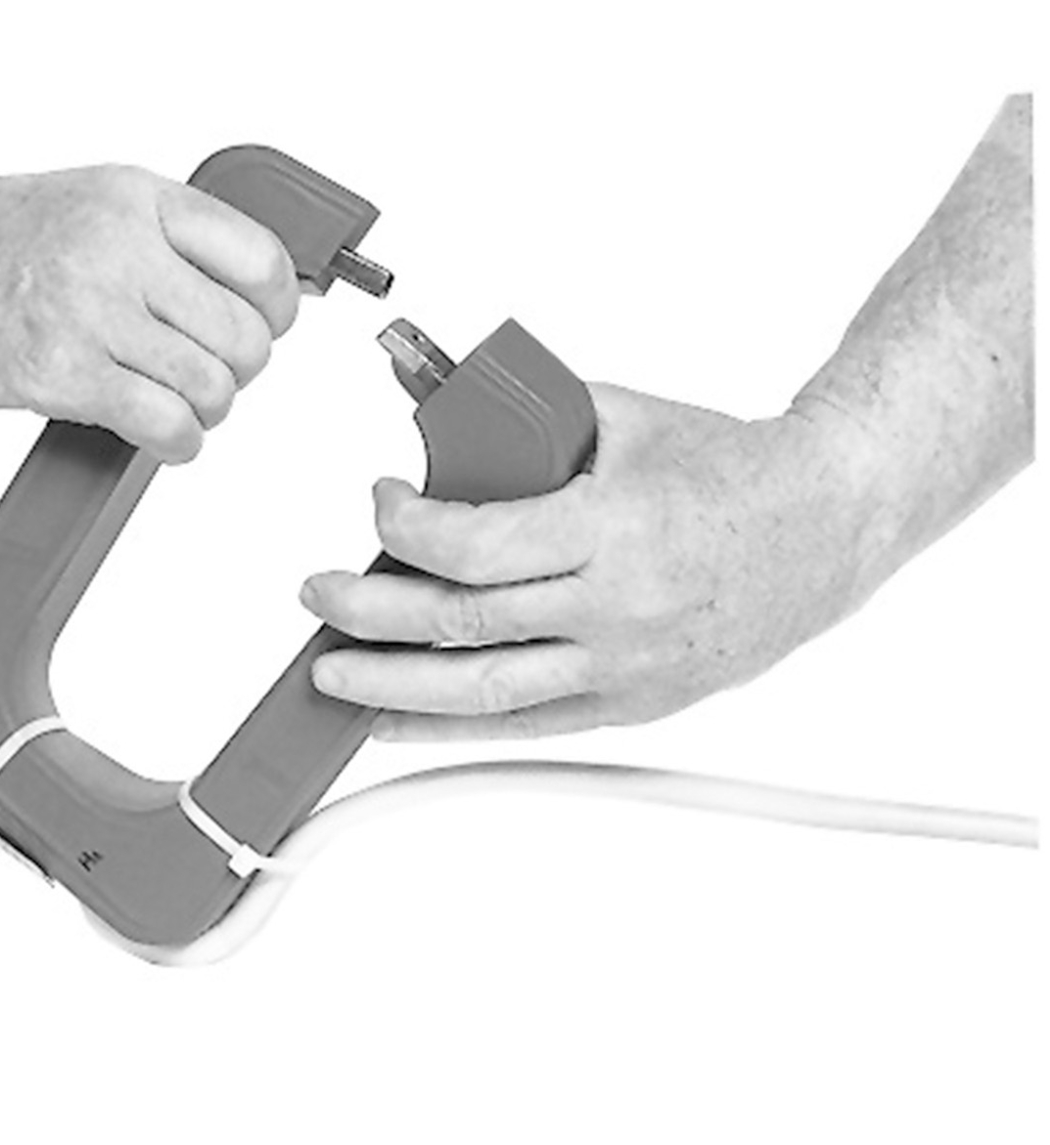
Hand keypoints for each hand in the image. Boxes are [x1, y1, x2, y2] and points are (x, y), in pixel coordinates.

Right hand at [0, 163, 299, 460]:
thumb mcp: (76, 205)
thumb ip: (156, 241)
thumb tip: (239, 295)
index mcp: (133, 196)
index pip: (262, 259)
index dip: (276, 311)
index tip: (262, 330)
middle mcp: (119, 245)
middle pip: (247, 335)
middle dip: (239, 373)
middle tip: (206, 379)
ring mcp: (87, 308)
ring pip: (213, 385)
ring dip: (205, 412)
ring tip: (173, 408)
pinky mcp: (56, 371)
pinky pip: (166, 424)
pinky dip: (179, 445)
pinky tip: (160, 438)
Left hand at [301, 386, 880, 738]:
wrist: (826, 524)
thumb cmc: (728, 467)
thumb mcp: (622, 417)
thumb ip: (526, 422)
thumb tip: (433, 414)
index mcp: (611, 527)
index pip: (474, 547)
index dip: (404, 529)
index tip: (381, 502)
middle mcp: (616, 608)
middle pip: (462, 625)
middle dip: (370, 613)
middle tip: (318, 595)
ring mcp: (624, 667)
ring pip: (483, 692)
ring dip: (392, 688)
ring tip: (332, 674)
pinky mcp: (630, 704)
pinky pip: (524, 729)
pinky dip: (450, 730)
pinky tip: (394, 724)